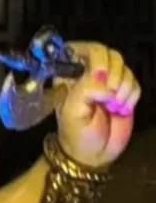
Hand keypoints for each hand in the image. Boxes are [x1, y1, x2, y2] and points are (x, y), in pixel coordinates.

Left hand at [55, 42, 138, 168]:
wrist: (94, 154)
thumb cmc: (77, 134)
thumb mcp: (73, 112)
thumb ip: (86, 90)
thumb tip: (107, 83)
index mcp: (69, 75)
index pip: (78, 48)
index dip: (93, 54)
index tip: (99, 72)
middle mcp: (88, 73)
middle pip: (106, 52)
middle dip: (113, 71)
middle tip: (111, 92)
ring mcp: (108, 81)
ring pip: (123, 65)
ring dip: (123, 84)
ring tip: (115, 105)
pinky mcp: (124, 90)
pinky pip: (134, 80)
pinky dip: (132, 93)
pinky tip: (123, 108)